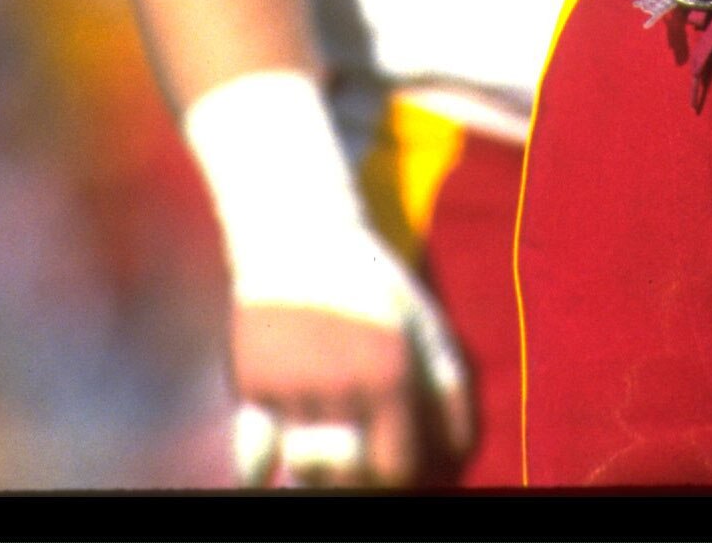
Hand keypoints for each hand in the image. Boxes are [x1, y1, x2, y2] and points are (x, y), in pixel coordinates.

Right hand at [228, 239, 472, 488]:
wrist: (297, 231)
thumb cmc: (370, 280)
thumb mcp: (423, 320)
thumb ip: (449, 386)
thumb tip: (459, 451)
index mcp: (390, 376)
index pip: (396, 470)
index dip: (395, 473)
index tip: (390, 461)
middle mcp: (341, 387)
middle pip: (348, 480)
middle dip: (355, 476)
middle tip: (355, 458)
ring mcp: (292, 388)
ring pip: (304, 469)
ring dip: (314, 469)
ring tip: (321, 452)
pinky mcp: (252, 384)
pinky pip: (254, 457)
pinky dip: (260, 473)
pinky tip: (267, 477)